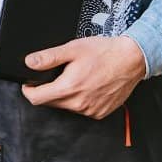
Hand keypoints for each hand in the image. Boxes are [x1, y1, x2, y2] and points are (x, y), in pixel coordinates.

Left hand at [20, 36, 146, 119]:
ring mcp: (90, 111)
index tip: (29, 84)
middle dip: (48, 90)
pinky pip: (82, 109)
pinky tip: (88, 86)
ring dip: (65, 95)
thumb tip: (29, 62)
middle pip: (51, 103)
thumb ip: (48, 57)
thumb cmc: (105, 52)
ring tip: (77, 77)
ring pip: (67, 106)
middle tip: (58, 74)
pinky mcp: (100, 113)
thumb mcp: (73, 49)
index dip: (29, 90)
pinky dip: (80, 100)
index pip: (37, 99)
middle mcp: (79, 104)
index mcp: (69, 88)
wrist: (132, 59)